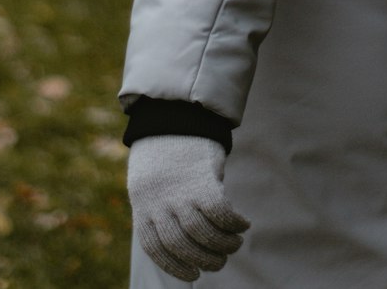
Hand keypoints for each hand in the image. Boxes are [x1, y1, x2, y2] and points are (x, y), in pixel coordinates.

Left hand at [128, 135, 249, 279]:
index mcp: (143, 206)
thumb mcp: (149, 184)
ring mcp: (181, 193)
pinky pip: (221, 213)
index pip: (157, 249)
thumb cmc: (163, 153)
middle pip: (183, 245)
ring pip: (203, 234)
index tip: (193, 274)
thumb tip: (184, 244)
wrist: (174, 115)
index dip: (176, 266)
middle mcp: (160, 204)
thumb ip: (160, 210)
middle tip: (220, 262)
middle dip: (205, 259)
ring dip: (223, 245)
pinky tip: (242, 223)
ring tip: (234, 244)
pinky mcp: (203, 180)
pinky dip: (234, 223)